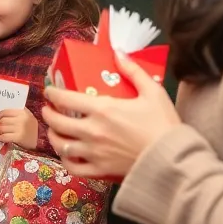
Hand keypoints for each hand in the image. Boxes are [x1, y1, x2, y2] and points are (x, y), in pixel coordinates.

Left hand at [0, 108, 38, 150]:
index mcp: (23, 112)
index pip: (5, 111)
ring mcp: (20, 128)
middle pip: (2, 120)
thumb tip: (0, 116)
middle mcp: (22, 118)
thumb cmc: (32, 130)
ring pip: (2, 128)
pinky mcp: (19, 137)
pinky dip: (0, 137)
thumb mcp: (28, 118)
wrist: (41, 142)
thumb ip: (17, 114)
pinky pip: (4, 136)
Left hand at [43, 52, 181, 178]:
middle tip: (48, 109)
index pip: (65, 99)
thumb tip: (118, 52)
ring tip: (53, 131)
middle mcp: (92, 131)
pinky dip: (65, 161)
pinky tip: (66, 155)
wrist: (174, 160)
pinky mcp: (100, 171)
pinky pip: (73, 168)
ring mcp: (94, 152)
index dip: (52, 94)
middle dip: (48, 114)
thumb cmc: (164, 125)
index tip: (50, 91)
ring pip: (60, 145)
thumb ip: (133, 71)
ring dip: (53, 136)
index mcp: (103, 109)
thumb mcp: (153, 92)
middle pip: (57, 122)